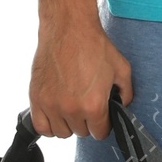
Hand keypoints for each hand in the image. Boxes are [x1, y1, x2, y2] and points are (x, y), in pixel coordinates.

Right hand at [29, 8, 132, 138]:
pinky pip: (41, 127)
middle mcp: (71, 109)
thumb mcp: (121, 69)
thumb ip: (125, 93)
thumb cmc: (93, 46)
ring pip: (61, 132)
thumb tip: (122, 105)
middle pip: (81, 132)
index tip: (101, 116)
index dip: (103, 124)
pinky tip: (55, 113)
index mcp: (94, 105)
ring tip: (71, 107)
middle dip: (86, 121)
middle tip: (86, 104)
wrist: (68, 28)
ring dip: (68, 123)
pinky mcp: (36, 98)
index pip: (99, 133)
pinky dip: (48, 125)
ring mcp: (51, 105)